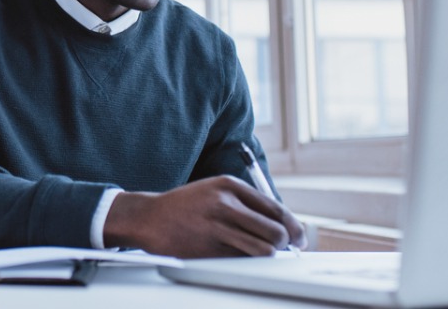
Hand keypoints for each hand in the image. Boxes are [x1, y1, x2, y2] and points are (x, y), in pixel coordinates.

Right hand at [103, 175, 306, 257]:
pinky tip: (239, 255)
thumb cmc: (186, 206)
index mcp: (229, 186)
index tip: (298, 236)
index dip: (292, 226)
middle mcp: (225, 204)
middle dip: (284, 243)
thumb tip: (281, 225)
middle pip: (274, 230)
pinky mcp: (208, 249)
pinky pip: (241, 260)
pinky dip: (246, 261)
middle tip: (283, 248)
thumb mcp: (215, 191)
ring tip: (263, 253)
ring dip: (268, 255)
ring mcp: (216, 227)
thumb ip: (245, 203)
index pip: (275, 208)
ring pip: (263, 249)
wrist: (149, 217)